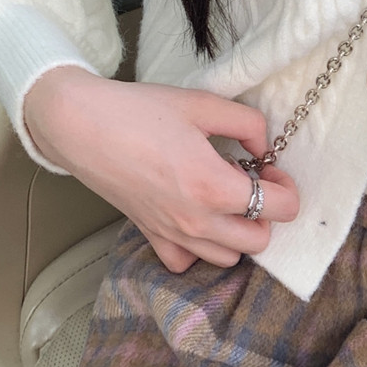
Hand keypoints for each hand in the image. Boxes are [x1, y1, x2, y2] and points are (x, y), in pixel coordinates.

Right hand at [23, 65, 299, 272]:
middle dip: (266, 212)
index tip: (269, 167)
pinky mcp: (150, 235)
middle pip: (259, 240)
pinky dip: (198, 249)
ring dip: (237, 232)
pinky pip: (185, 262)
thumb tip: (264, 145)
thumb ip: (247, 123)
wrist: (79, 125)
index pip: (281, 209)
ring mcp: (172, 234)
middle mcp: (197, 221)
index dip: (286, 187)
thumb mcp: (203, 104)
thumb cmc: (138, 111)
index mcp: (214, 187)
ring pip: (227, 258)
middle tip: (251, 181)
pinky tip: (196, 218)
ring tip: (225, 199)